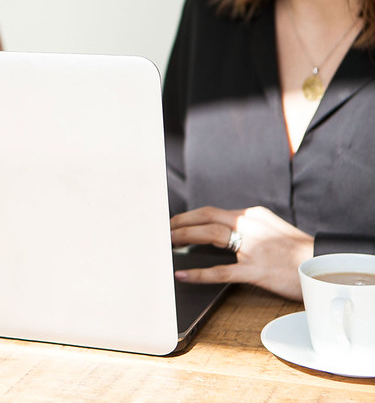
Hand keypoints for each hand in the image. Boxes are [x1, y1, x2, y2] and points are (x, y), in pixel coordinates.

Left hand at [170, 206, 314, 300]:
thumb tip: (220, 233)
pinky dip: (199, 273)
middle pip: (206, 218)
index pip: (212, 212)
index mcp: (252, 215)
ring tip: (167, 244)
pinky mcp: (256, 269)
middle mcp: (250, 225)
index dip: (189, 217)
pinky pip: (222, 271)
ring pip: (210, 236)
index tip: (173, 222)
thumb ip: (247, 228)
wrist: (324, 264)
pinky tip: (183, 275)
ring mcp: (253, 247)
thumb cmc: (297, 251)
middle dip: (180, 223)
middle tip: (162, 230)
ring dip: (184, 238)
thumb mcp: (271, 229)